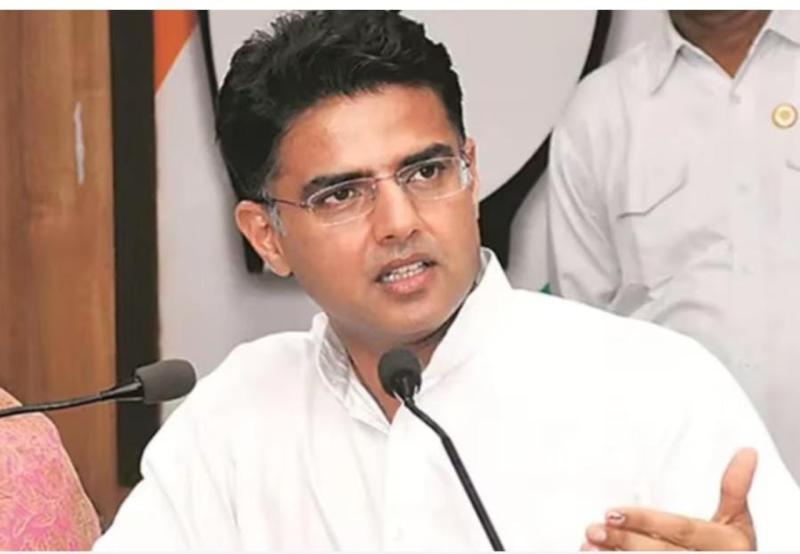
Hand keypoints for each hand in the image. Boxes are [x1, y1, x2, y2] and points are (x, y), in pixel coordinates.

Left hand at [581, 448, 756, 550]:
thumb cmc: (731, 549)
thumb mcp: (738, 521)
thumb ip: (734, 490)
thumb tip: (747, 452)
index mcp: (728, 544)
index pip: (680, 530)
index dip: (646, 521)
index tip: (612, 511)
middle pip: (660, 553)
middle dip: (625, 541)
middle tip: (594, 528)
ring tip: (588, 544)